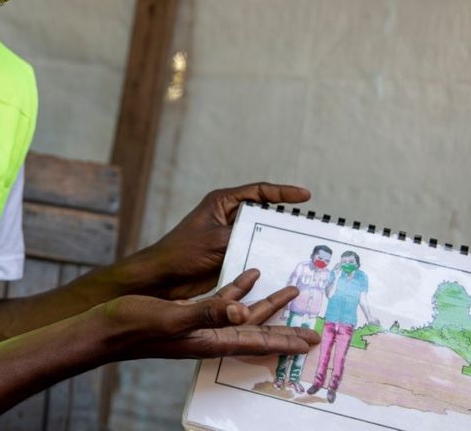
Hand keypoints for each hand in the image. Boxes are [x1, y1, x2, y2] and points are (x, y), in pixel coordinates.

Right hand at [101, 269, 319, 359]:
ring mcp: (199, 325)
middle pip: (258, 332)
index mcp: (209, 340)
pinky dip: (239, 288)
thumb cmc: (134, 326)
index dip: (285, 341)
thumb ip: (207, 313)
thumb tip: (241, 313)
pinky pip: (223, 301)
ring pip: (244, 315)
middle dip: (286, 329)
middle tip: (312, 329)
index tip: (310, 341)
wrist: (104, 328)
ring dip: (267, 304)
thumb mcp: (172, 317)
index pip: (257, 342)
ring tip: (291, 294)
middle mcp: (209, 335)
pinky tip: (250, 275)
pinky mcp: (188, 313)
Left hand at [136, 182, 309, 299]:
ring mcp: (229, 237)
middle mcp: (228, 216)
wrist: (160, 279)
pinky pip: (254, 254)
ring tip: (303, 247)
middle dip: (286, 219)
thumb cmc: (182, 253)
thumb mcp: (216, 240)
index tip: (306, 196)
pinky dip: (268, 258)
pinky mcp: (229, 256)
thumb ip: (242, 236)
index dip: (284, 193)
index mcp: (222, 202)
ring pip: (261, 236)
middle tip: (310, 227)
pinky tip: (284, 266)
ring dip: (278, 241)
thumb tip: (271, 240)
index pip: (259, 191)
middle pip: (264, 214)